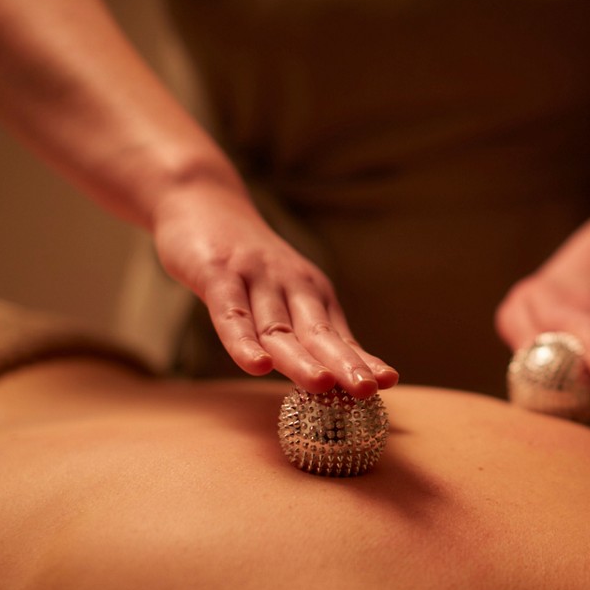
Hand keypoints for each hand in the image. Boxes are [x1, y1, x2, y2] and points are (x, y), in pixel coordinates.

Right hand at [152, 186, 396, 396]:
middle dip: (344, 363)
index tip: (388, 382)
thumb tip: (334, 377)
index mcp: (310, 293)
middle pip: (318, 333)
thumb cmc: (244, 261)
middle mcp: (290, 284)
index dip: (362, 359)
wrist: (201, 200)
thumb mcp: (280, 294)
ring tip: (324, 385)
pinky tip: (258, 366)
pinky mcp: (217, 273)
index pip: (339, 335)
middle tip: (367, 390)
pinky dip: (244, 342)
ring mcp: (255, 278)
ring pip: (278, 328)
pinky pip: (232, 314)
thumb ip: (301, 331)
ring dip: (301, 358)